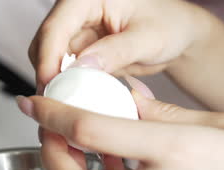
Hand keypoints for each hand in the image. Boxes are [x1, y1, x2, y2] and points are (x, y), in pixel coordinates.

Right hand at [29, 0, 208, 92]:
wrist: (178, 35)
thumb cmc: (170, 25)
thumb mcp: (148, 38)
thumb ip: (116, 51)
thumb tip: (82, 67)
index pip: (56, 26)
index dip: (48, 57)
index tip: (49, 84)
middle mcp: (79, 11)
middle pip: (45, 43)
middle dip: (47, 73)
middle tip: (56, 102)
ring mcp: (79, 31)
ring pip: (51, 59)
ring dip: (56, 82)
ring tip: (67, 103)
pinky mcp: (82, 50)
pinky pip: (66, 70)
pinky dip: (69, 85)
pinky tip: (78, 98)